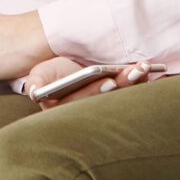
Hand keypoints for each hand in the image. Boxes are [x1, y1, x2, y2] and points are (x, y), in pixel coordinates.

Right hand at [22, 57, 153, 104]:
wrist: (64, 73)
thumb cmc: (50, 76)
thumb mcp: (39, 76)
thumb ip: (37, 82)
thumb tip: (34, 90)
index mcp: (69, 109)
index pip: (86, 102)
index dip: (98, 91)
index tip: (110, 81)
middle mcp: (89, 112)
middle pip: (109, 100)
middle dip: (124, 84)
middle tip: (136, 70)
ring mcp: (105, 106)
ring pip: (122, 96)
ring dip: (134, 82)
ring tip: (142, 67)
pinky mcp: (117, 98)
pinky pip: (131, 92)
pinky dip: (139, 81)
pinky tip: (144, 70)